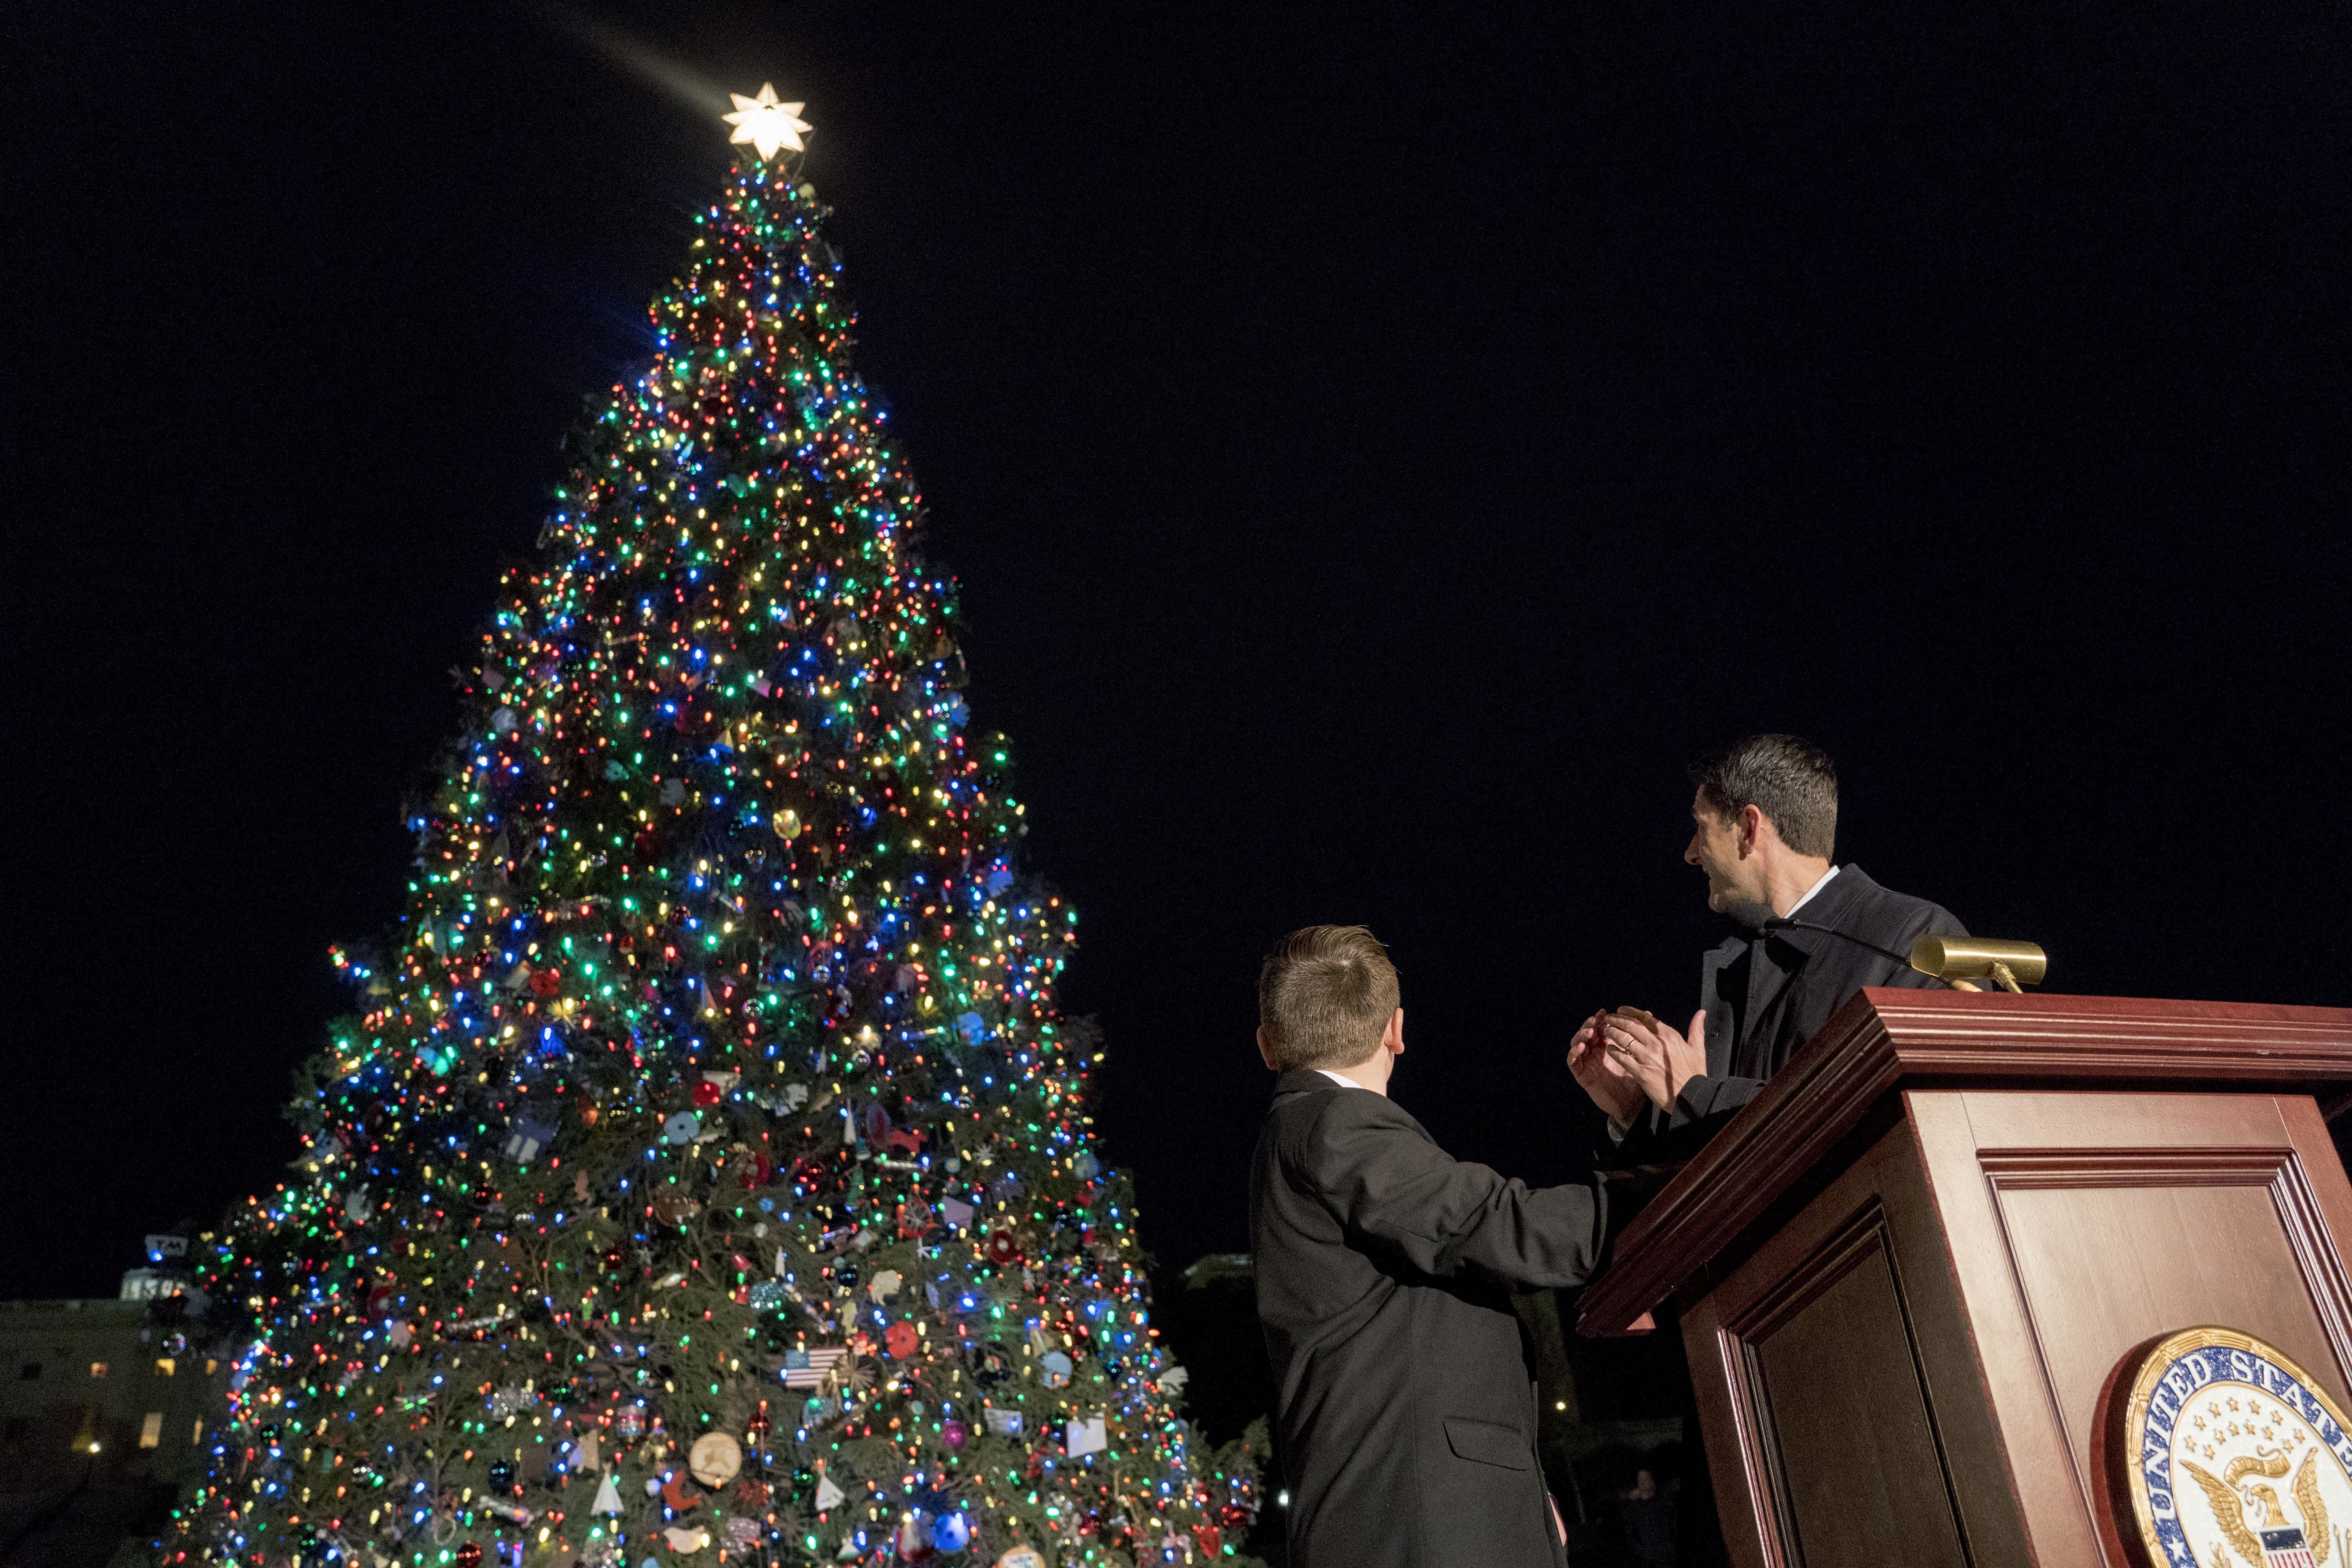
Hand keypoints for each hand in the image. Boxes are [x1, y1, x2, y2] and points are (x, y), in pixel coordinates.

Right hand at [1568, 1011, 1646, 1125]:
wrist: (1632, 1105)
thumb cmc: (1636, 1081)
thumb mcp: (1639, 1056)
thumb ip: (1640, 1036)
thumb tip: (1649, 1013)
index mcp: (1607, 1046)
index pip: (1599, 1028)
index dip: (1600, 1019)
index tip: (1605, 1012)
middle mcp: (1595, 1053)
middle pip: (1587, 1033)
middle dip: (1590, 1024)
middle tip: (1596, 1020)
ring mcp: (1587, 1063)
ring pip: (1577, 1044)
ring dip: (1581, 1036)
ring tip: (1590, 1032)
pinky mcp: (1582, 1076)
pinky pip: (1573, 1062)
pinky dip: (1573, 1053)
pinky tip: (1580, 1048)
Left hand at [1604, 1008, 1707, 1112]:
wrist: (1692, 1096)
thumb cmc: (1695, 1074)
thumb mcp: (1698, 1050)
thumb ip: (1696, 1030)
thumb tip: (1701, 1013)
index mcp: (1670, 1036)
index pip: (1645, 1018)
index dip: (1630, 1012)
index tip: (1621, 1009)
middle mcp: (1657, 1044)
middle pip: (1631, 1025)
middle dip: (1617, 1020)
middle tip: (1608, 1018)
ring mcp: (1648, 1058)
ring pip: (1624, 1039)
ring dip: (1612, 1032)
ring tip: (1606, 1030)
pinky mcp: (1641, 1072)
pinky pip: (1622, 1058)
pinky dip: (1614, 1051)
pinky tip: (1610, 1049)